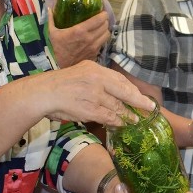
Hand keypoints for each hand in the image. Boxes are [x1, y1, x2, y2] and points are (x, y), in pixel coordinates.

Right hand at [36, 61, 153, 126]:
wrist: (42, 93)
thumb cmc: (60, 84)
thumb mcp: (81, 72)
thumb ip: (97, 79)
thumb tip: (115, 89)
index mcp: (95, 68)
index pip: (119, 79)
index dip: (133, 89)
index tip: (142, 96)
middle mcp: (96, 79)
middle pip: (124, 91)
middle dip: (139, 100)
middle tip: (150, 107)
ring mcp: (94, 94)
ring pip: (117, 105)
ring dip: (128, 114)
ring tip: (136, 119)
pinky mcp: (90, 109)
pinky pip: (108, 116)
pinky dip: (117, 121)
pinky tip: (122, 124)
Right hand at [48, 8, 110, 67]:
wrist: (57, 66)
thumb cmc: (54, 48)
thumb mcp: (50, 32)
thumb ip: (50, 19)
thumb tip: (48, 8)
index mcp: (80, 30)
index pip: (99, 20)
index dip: (103, 14)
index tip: (102, 12)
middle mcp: (90, 39)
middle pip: (106, 26)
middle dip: (105, 21)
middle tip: (100, 19)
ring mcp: (93, 48)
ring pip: (107, 35)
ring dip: (105, 30)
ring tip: (100, 28)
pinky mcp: (94, 55)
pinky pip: (103, 44)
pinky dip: (102, 40)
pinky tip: (96, 38)